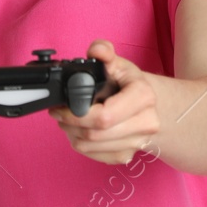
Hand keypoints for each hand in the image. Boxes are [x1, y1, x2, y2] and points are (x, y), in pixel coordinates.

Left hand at [49, 40, 159, 164]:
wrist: (147, 105)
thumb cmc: (128, 84)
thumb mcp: (118, 64)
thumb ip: (104, 52)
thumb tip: (96, 50)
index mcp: (143, 97)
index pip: (105, 116)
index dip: (76, 114)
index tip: (61, 106)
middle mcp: (146, 123)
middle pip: (95, 134)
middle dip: (70, 123)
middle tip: (59, 113)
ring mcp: (137, 143)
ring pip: (91, 146)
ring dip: (72, 134)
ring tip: (68, 120)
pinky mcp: (126, 156)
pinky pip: (94, 155)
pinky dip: (80, 144)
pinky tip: (79, 131)